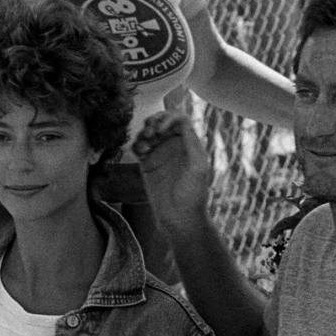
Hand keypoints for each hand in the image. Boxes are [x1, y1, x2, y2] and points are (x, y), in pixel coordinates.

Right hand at [132, 112, 210, 231]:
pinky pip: (138, 147)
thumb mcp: (198, 168)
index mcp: (189, 143)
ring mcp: (160, 154)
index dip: (168, 118)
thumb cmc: (193, 195)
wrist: (179, 218)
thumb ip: (191, 143)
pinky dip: (136, 144)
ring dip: (144, 132)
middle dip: (154, 122)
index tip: (161, 129)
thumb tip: (182, 121)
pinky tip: (140, 152)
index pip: (179, 119)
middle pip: (161, 121)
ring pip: (148, 132)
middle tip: (151, 133)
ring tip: (145, 144)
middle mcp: (174, 146)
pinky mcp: (147, 165)